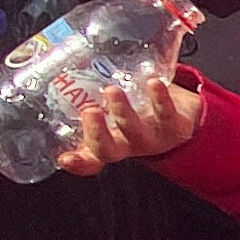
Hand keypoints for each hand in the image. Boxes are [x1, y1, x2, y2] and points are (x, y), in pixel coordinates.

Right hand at [55, 70, 203, 173]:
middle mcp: (130, 145)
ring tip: (112, 91)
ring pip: (136, 130)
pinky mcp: (177, 125)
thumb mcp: (113, 111)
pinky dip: (160, 97)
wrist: (181, 115)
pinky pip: (167, 112)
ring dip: (122, 111)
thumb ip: (87, 100)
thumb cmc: (139, 112)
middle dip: (97, 133)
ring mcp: (154, 138)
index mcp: (112, 145)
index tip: (65, 158)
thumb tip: (59, 76)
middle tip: (88, 111)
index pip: (90, 159)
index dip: (78, 162)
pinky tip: (152, 83)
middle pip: (110, 149)